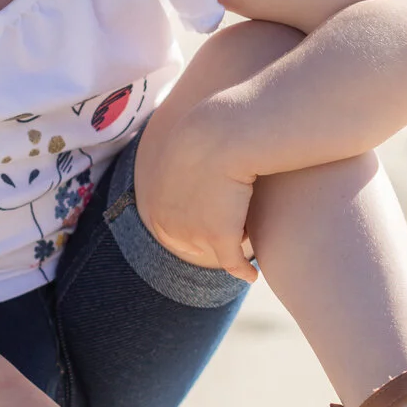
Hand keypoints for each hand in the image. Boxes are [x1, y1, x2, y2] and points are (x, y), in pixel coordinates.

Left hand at [135, 105, 258, 282]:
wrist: (220, 134)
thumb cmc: (208, 132)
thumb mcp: (184, 146)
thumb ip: (181, 160)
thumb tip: (185, 161)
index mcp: (154, 203)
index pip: (169, 229)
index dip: (188, 228)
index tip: (205, 225)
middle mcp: (169, 224)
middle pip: (190, 242)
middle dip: (207, 237)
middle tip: (228, 226)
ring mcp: (193, 233)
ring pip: (216, 247)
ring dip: (230, 240)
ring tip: (247, 228)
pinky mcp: (220, 238)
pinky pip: (232, 263)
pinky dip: (243, 270)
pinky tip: (252, 274)